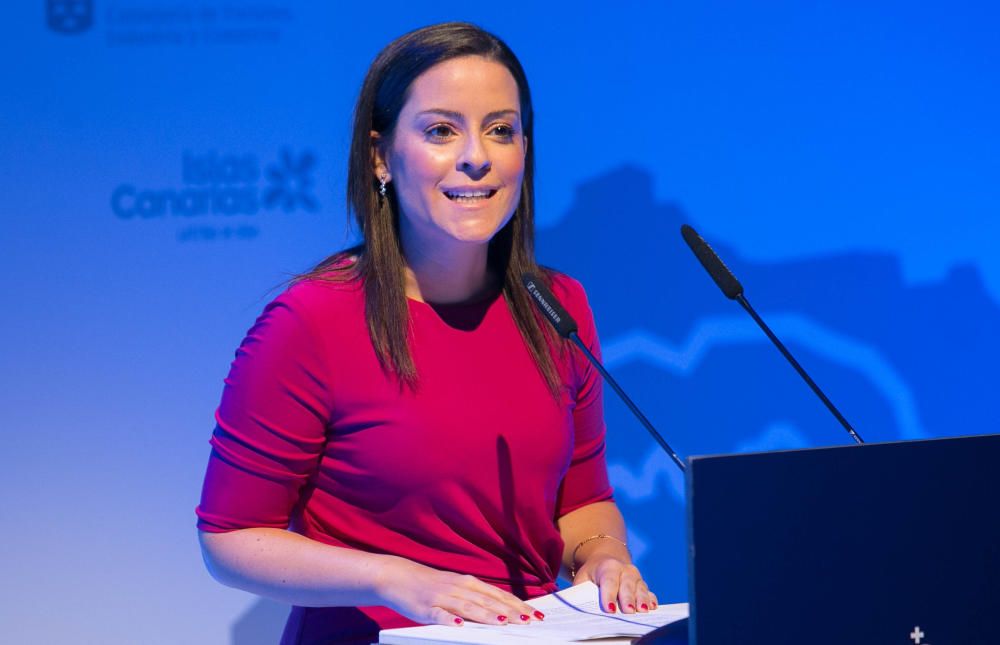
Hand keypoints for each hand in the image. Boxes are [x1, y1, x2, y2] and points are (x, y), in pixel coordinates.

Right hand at [375, 556, 543, 626]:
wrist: (397, 577)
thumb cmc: (430, 585)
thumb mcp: (455, 587)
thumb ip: (475, 597)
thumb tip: (499, 610)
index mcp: (467, 583)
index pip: (498, 595)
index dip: (517, 604)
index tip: (534, 614)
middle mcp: (458, 587)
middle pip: (488, 601)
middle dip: (509, 611)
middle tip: (528, 621)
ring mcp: (442, 597)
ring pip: (468, 606)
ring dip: (486, 615)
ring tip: (503, 623)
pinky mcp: (425, 607)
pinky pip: (439, 614)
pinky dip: (450, 619)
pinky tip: (460, 625)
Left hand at [572, 554, 657, 613]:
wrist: (606, 560)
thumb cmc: (592, 573)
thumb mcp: (583, 578)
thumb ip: (581, 590)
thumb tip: (576, 606)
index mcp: (608, 567)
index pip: (609, 581)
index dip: (609, 595)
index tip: (609, 609)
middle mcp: (625, 570)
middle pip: (627, 585)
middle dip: (628, 599)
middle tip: (628, 611)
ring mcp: (636, 577)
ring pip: (640, 588)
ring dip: (642, 600)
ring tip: (643, 611)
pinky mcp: (642, 585)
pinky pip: (649, 592)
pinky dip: (651, 599)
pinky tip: (652, 607)